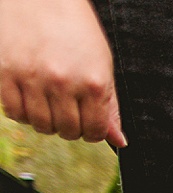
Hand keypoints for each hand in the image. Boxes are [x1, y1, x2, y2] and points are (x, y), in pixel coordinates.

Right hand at [0, 0, 125, 147]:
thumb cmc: (75, 28)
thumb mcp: (102, 64)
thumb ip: (110, 105)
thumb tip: (118, 141)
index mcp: (93, 82)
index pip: (95, 131)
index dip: (92, 132)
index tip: (88, 125)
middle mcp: (63, 83)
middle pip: (67, 130)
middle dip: (70, 127)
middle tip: (67, 111)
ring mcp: (32, 78)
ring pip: (40, 125)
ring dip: (46, 121)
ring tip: (48, 104)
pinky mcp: (5, 73)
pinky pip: (14, 112)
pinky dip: (22, 113)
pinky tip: (29, 99)